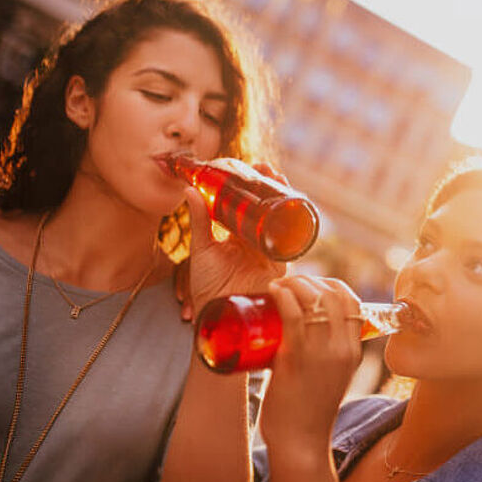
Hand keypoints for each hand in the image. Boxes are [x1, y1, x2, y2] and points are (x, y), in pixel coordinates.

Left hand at [179, 163, 288, 319]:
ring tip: (276, 176)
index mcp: (235, 237)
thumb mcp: (201, 249)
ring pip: (278, 218)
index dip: (248, 187)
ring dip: (281, 196)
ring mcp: (268, 251)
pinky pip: (288, 239)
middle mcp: (254, 242)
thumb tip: (189, 190)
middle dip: (268, 186)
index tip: (247, 167)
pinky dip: (292, 221)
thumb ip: (199, 221)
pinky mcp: (279, 262)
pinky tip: (291, 203)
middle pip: (265, 208)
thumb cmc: (207, 288)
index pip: (245, 206)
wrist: (220, 315)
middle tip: (265, 167)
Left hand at [259, 276, 363, 454]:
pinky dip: (283, 296)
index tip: (310, 285)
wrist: (301, 445)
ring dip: (294, 283)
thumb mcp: (330, 378)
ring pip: (313, 299)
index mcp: (353, 352)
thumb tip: (299, 333)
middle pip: (333, 293)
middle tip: (288, 284)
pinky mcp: (296, 360)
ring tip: (277, 286)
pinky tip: (273, 291)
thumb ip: (323, 356)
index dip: (330, 284)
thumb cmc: (308, 412)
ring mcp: (320, 354)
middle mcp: (342, 349)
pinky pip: (292, 316)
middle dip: (309, 280)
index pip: (352, 301)